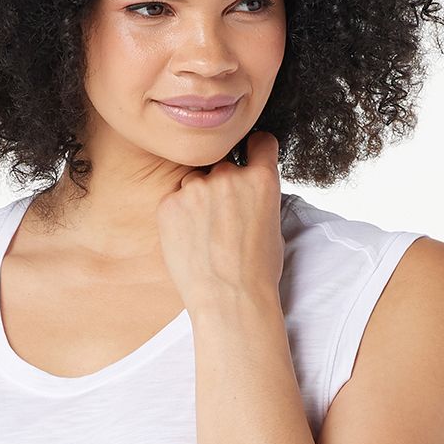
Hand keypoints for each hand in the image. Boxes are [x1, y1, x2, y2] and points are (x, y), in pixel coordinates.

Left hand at [157, 130, 285, 309]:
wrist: (229, 300)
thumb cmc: (256, 272)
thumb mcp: (273, 225)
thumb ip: (258, 196)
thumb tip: (246, 189)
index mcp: (262, 180)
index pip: (259, 142)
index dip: (255, 151)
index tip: (250, 159)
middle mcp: (229, 176)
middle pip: (222, 166)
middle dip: (222, 185)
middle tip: (222, 220)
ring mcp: (196, 188)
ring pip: (194, 182)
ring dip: (198, 199)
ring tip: (205, 236)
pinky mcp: (169, 203)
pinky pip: (174, 200)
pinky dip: (179, 216)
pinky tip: (190, 242)